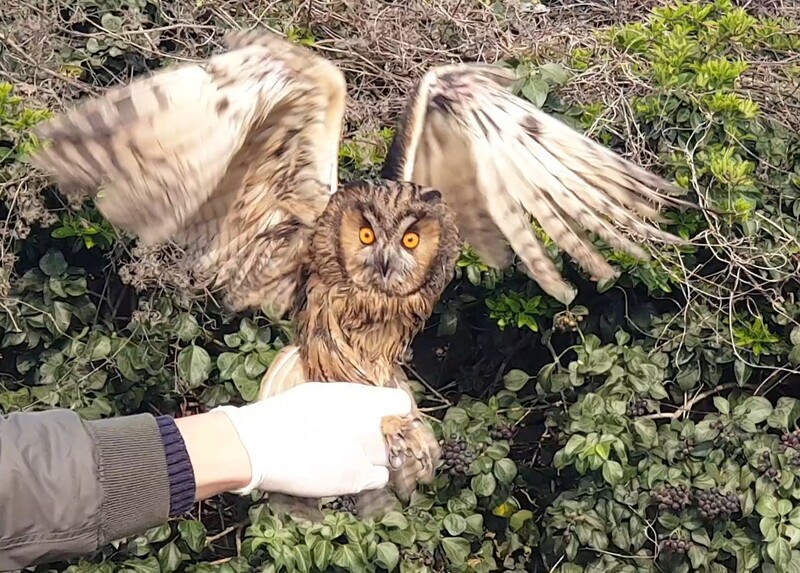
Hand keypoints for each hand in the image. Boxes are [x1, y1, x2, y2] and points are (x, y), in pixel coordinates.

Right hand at [214, 383, 412, 496]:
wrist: (259, 446)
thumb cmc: (282, 415)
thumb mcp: (321, 393)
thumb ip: (352, 400)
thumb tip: (368, 406)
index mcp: (358, 398)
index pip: (402, 404)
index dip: (397, 411)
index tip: (391, 416)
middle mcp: (367, 423)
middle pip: (399, 432)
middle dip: (389, 434)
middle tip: (374, 437)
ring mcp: (363, 452)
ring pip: (391, 456)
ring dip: (380, 456)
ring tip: (358, 454)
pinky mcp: (355, 478)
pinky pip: (380, 478)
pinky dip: (371, 475)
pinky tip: (353, 470)